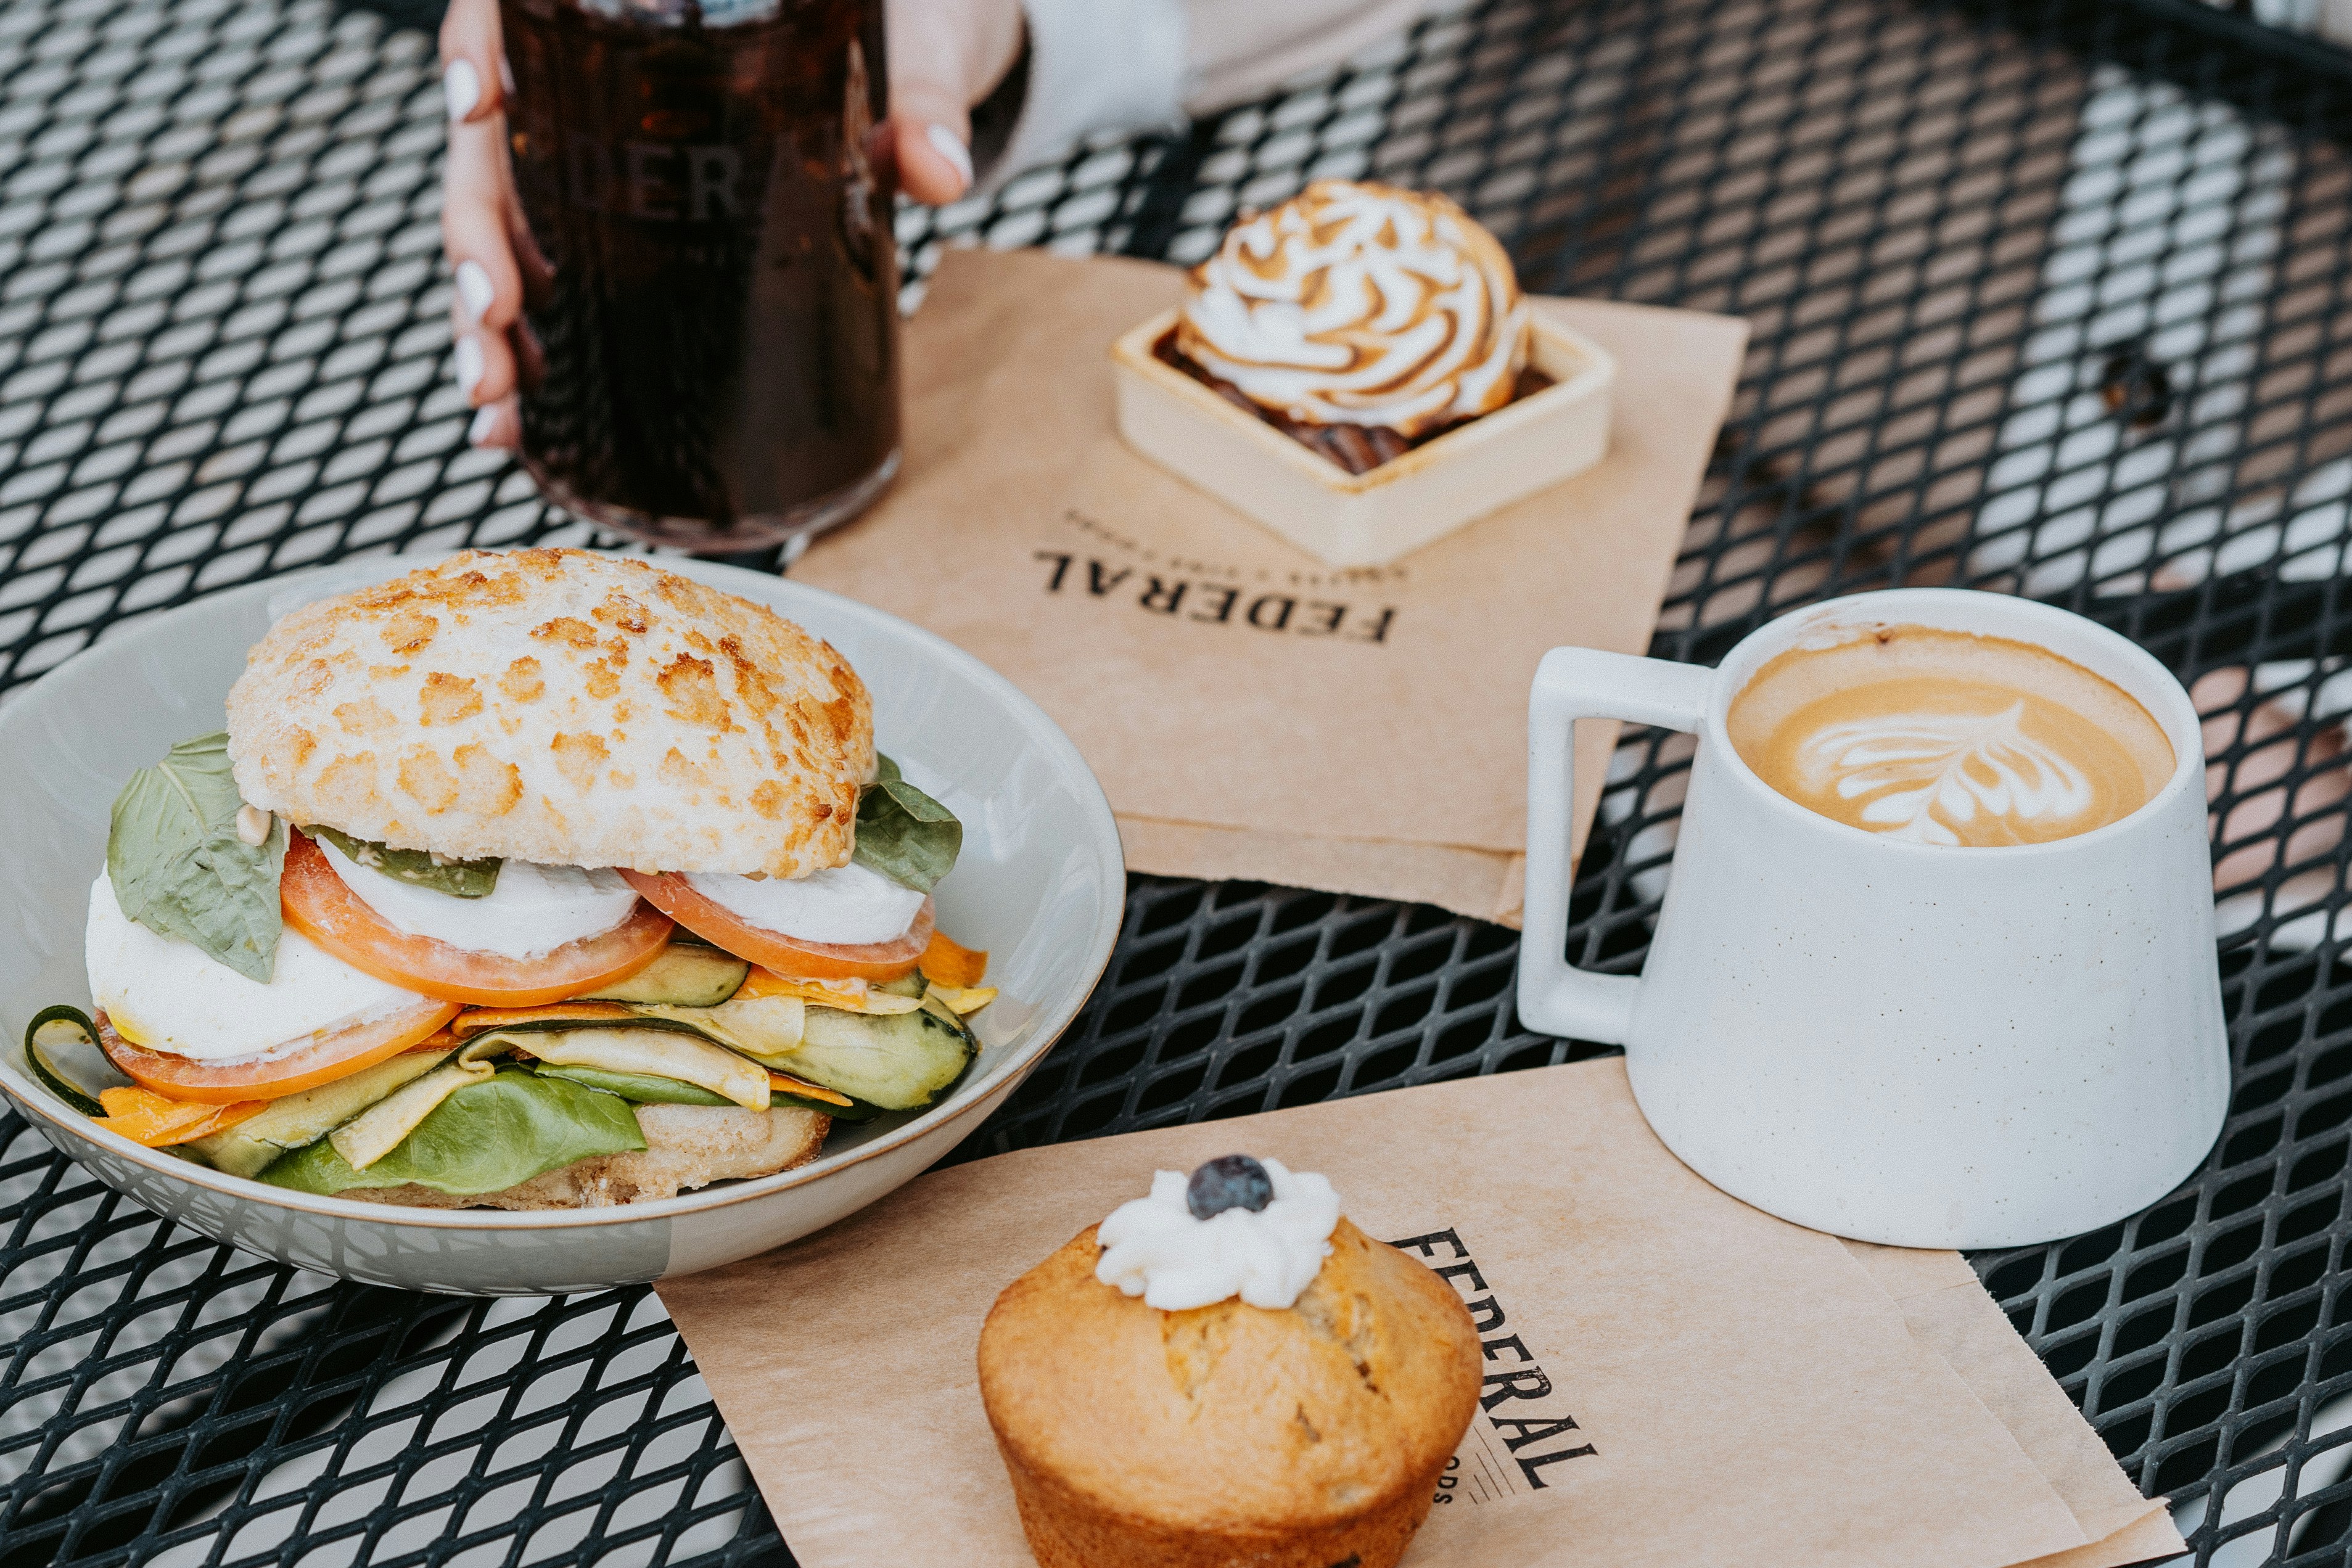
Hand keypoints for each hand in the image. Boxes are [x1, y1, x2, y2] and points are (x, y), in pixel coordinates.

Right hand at [440, 0, 1023, 448]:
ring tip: (495, 397)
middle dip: (478, 237)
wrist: (930, 50)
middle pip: (494, 144)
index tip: (480, 108)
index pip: (515, 12)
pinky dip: (535, 345)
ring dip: (488, 314)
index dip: (479, 51)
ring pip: (511, 223)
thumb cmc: (908, 21)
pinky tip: (520, 414)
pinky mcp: (636, 218)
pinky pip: (561, 273)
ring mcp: (605, 153)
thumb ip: (924, 100)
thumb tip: (938, 172)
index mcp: (632, 5)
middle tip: (496, 313)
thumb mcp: (920, 44)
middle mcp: (597, 74)